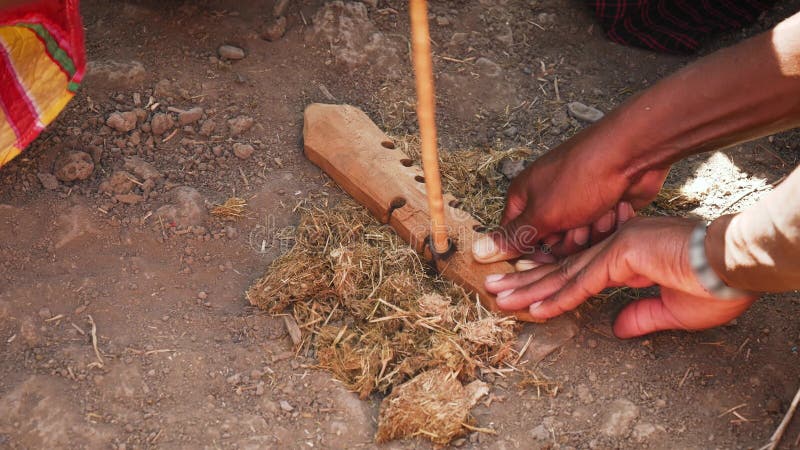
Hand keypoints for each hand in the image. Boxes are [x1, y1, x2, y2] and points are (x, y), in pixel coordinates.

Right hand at [473, 120, 669, 262]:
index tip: (547, 257)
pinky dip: (607, 223)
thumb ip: (514, 236)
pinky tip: (615, 207)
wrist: (630, 155)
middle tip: (577, 224)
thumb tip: (480, 251)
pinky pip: (598, 233)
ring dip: (590, 232)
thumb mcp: (542, 213)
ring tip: (599, 211)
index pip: (516, 237)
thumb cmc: (581, 178)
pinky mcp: (599, 207)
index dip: (531, 252)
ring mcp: (575, 203)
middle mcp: (546, 200)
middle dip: (567, 241)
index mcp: (524, 197)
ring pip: (576, 241)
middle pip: (549, 244)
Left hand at [484, 217, 757, 337]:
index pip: (578, 273)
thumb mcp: (671, 310)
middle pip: (561, 269)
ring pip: (563, 274)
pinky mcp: (622, 255)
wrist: (735, 265)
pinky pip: (582, 283)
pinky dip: (556, 297)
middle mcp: (615, 248)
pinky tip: (532, 308)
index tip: (523, 295)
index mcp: (626, 256)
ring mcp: (616, 247)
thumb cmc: (714, 285)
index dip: (548, 284)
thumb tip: (618, 327)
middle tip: (494, 290)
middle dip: (525, 282)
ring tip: (498, 297)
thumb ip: (641, 316)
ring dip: (529, 289)